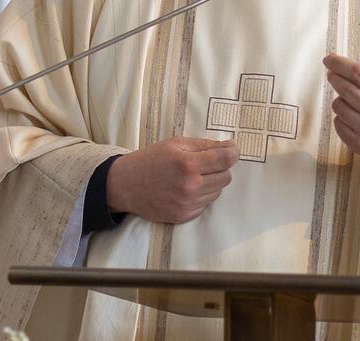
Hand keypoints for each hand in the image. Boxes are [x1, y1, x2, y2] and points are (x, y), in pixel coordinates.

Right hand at [106, 136, 237, 223]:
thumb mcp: (176, 144)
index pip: (225, 160)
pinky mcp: (184, 217)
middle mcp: (190, 187)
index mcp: (188, 164)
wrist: (126, 185)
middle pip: (226, 177)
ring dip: (210, 182)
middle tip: (203, 163)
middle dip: (219, 168)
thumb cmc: (151, 159)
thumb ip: (205, 145)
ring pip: (218, 192)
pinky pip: (206, 204)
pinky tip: (185, 189)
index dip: (232, 152)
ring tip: (191, 176)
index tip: (231, 149)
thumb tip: (231, 147)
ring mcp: (188, 204)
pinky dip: (201, 195)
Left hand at [324, 54, 359, 167]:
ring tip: (350, 102)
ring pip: (338, 105)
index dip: (340, 64)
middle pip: (345, 88)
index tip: (329, 59)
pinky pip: (337, 122)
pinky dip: (340, 117)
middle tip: (332, 75)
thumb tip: (336, 65)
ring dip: (339, 99)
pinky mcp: (357, 143)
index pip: (358, 74)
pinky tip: (351, 118)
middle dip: (334, 78)